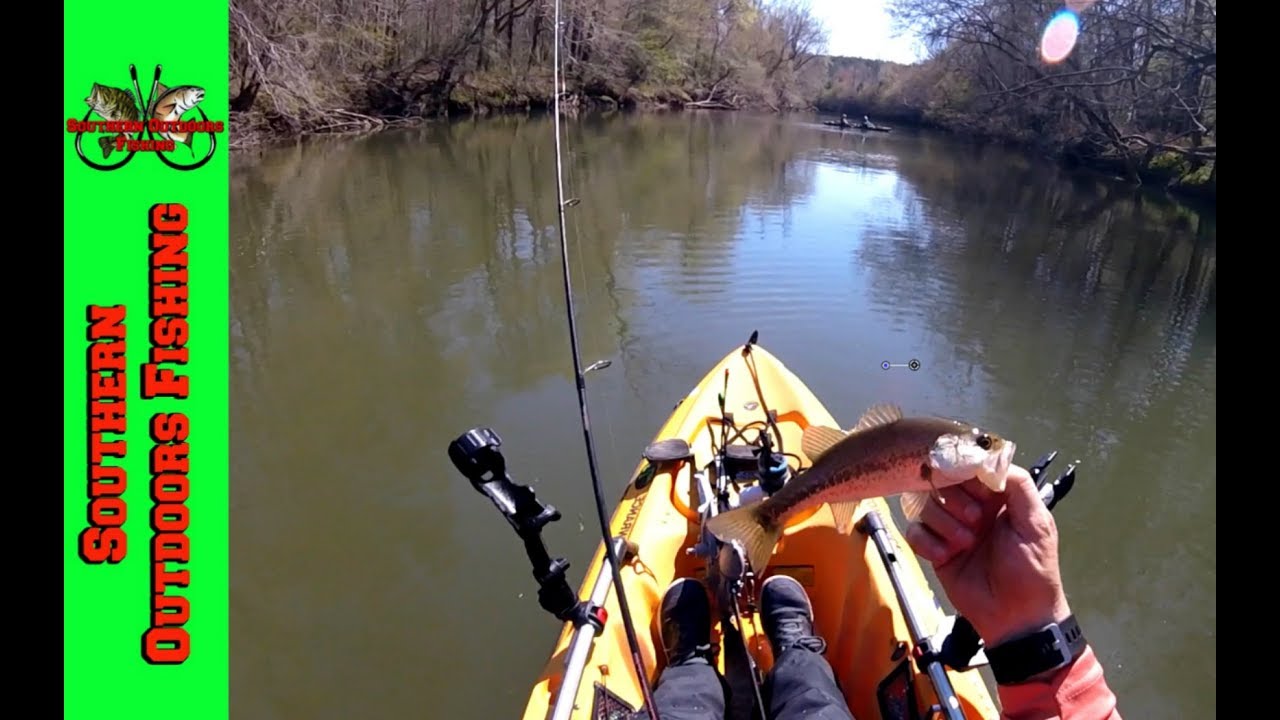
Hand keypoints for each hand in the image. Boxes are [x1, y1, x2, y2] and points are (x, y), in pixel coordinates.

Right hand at [904, 465, 1071, 647]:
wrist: (1015, 617)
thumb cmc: (1033, 570)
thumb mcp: (1036, 524)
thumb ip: (1019, 486)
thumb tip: (991, 459)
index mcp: (998, 498)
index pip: (971, 468)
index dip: (966, 471)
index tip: (968, 482)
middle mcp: (971, 508)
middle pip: (943, 482)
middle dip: (955, 500)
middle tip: (975, 520)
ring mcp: (950, 529)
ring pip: (926, 505)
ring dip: (943, 523)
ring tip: (965, 544)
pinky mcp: (934, 550)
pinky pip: (914, 532)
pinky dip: (927, 542)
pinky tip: (946, 556)